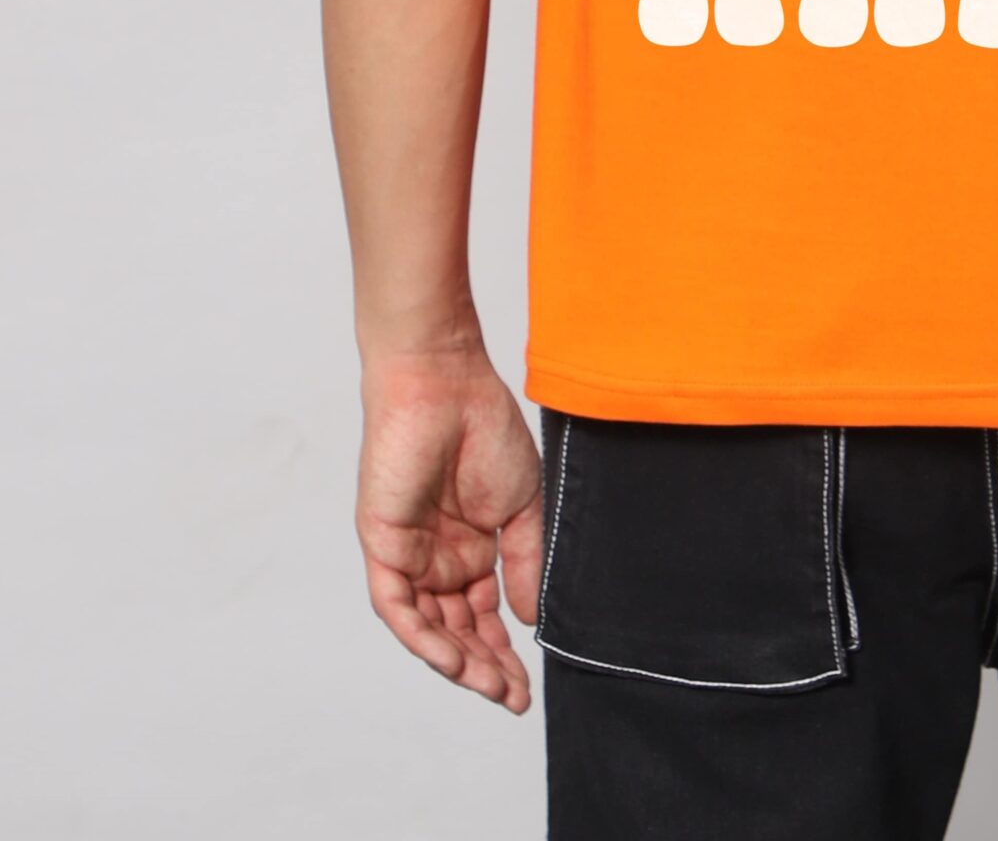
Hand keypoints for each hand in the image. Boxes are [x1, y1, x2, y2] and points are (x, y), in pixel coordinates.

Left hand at [355, 345, 543, 712]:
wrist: (445, 382)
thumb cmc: (485, 427)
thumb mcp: (520, 504)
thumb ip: (524, 561)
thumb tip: (532, 618)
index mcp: (469, 549)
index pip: (482, 616)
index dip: (503, 652)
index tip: (526, 685)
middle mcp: (436, 559)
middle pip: (456, 630)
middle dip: (484, 668)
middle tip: (512, 696)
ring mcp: (408, 555)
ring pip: (427, 627)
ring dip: (456, 661)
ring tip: (490, 686)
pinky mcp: (382, 545)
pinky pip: (396, 605)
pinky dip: (421, 635)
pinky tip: (452, 657)